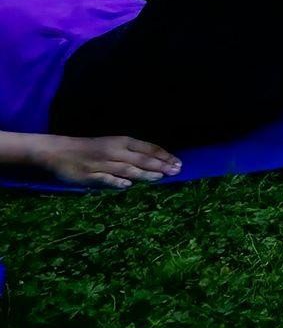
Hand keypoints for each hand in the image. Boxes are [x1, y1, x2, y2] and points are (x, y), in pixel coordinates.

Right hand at [35, 135, 180, 188]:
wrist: (59, 151)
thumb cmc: (90, 148)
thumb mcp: (113, 145)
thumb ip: (131, 154)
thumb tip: (156, 163)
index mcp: (121, 142)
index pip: (148, 148)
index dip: (164, 155)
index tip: (179, 162)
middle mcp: (114, 151)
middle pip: (141, 158)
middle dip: (160, 165)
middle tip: (176, 171)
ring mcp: (101, 164)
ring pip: (126, 168)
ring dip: (144, 173)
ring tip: (160, 177)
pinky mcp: (88, 175)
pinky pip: (104, 179)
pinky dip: (115, 181)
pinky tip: (127, 185)